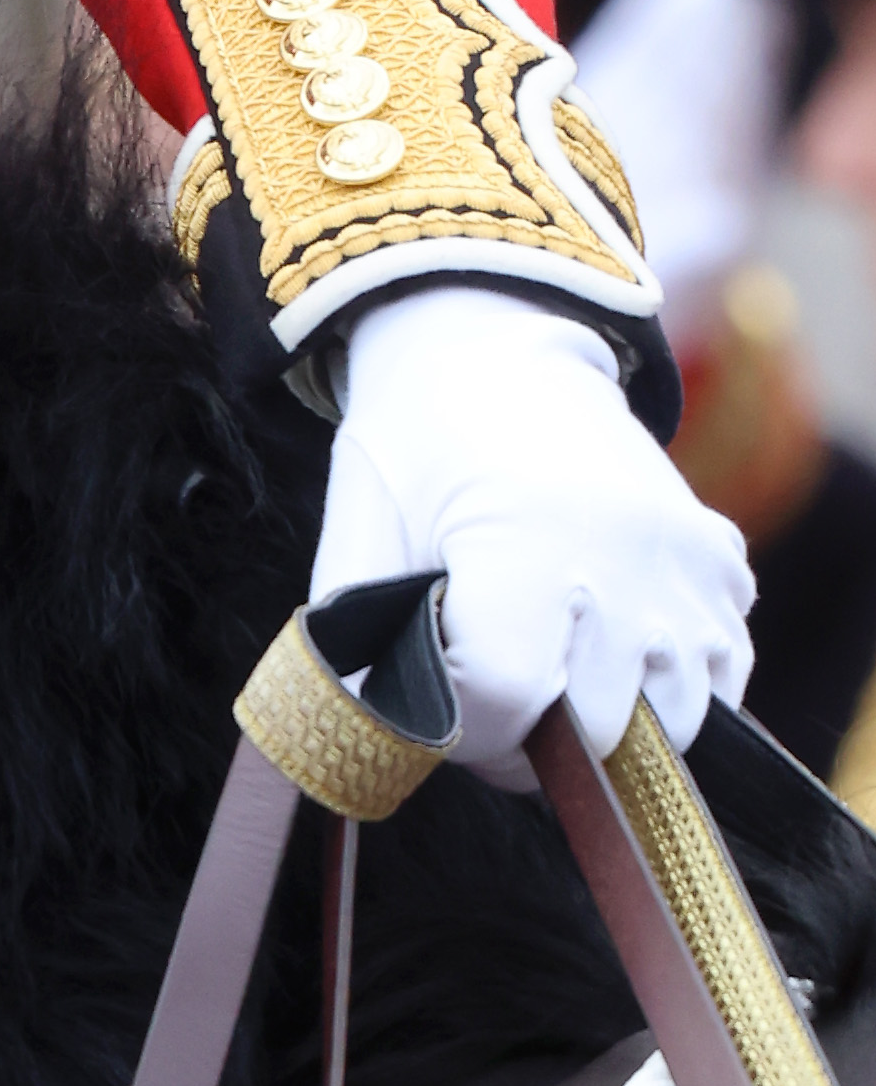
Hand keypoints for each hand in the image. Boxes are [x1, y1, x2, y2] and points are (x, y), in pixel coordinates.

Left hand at [315, 282, 751, 777]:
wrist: (499, 342)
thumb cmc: (418, 442)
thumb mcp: (363, 527)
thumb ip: (360, 643)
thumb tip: (379, 737)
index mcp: (526, 544)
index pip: (511, 701)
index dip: (467, 730)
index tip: (444, 709)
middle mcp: (625, 558)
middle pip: (597, 732)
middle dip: (532, 743)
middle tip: (491, 702)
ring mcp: (687, 565)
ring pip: (672, 725)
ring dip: (610, 727)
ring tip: (551, 677)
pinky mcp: (724, 562)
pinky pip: (719, 676)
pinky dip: (671, 684)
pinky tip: (611, 644)